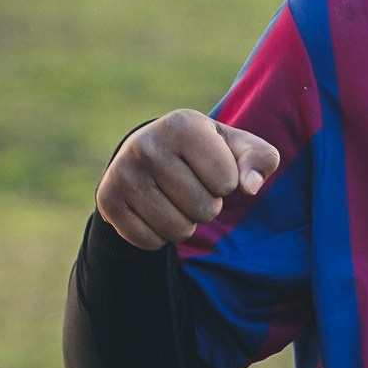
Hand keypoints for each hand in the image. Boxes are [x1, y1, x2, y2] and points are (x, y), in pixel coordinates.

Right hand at [97, 112, 280, 249]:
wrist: (147, 153)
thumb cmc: (205, 151)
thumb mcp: (237, 146)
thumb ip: (260, 159)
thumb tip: (250, 188)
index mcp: (183, 125)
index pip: (227, 182)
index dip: (226, 183)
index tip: (209, 168)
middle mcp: (147, 145)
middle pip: (204, 210)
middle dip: (207, 206)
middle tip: (191, 187)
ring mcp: (123, 174)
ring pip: (178, 230)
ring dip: (186, 224)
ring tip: (175, 199)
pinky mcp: (107, 201)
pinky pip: (151, 242)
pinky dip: (160, 236)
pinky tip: (154, 211)